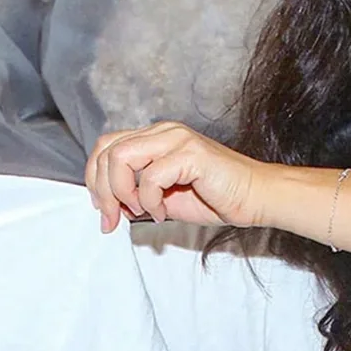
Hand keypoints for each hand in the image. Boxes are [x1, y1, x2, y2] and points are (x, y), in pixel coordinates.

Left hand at [85, 122, 271, 233]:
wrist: (255, 198)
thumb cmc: (216, 197)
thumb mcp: (163, 198)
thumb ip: (136, 194)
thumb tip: (109, 206)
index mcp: (155, 137)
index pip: (106, 146)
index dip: (95, 180)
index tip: (104, 211)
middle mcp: (162, 131)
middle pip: (107, 150)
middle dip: (102, 191)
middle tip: (113, 219)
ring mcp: (176, 139)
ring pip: (121, 157)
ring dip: (121, 192)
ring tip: (140, 211)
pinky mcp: (190, 153)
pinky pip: (151, 176)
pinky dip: (150, 201)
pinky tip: (162, 213)